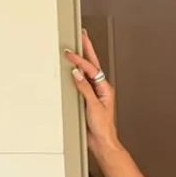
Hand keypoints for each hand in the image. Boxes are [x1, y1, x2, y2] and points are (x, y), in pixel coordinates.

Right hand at [65, 29, 117, 153]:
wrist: (102, 141)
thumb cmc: (103, 128)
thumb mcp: (93, 106)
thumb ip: (85, 89)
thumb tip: (77, 73)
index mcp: (105, 88)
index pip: (92, 69)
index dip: (80, 60)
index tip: (70, 53)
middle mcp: (100, 88)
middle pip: (92, 64)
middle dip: (87, 49)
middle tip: (82, 35)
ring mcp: (93, 93)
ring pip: (87, 71)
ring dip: (82, 58)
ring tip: (77, 45)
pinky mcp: (86, 98)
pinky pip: (81, 81)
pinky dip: (76, 72)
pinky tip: (71, 68)